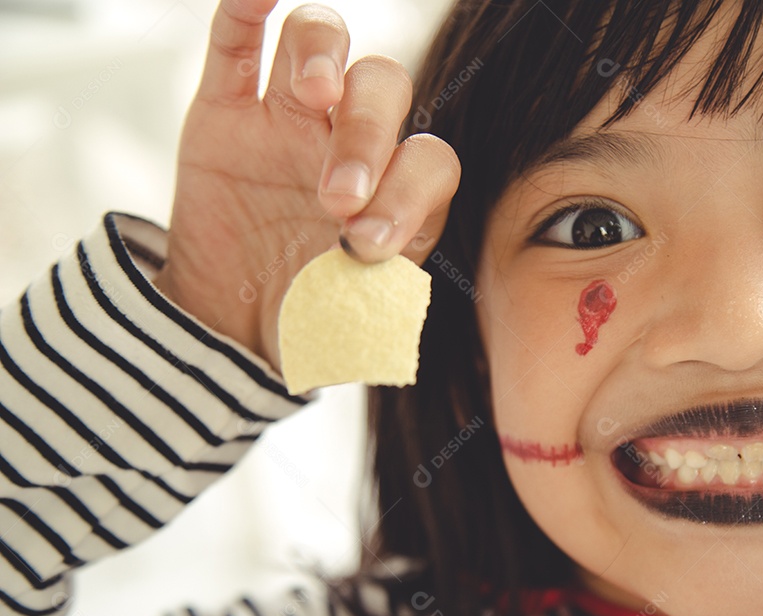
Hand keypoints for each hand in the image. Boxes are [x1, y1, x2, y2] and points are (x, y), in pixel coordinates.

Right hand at [155, 0, 460, 371]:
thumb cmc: (307, 324)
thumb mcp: (354, 329)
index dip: (410, 191)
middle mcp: (351, 141)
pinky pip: (238, 42)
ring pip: (323, 44)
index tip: (368, 244)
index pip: (429, 159)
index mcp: (396, 190)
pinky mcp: (226, 110)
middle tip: (335, 202)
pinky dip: (247, 10)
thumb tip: (390, 298)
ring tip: (314, 97)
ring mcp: (288, 118)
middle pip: (382, 89)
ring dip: (325, 58)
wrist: (230, 328)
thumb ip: (381, 310)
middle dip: (368, 138)